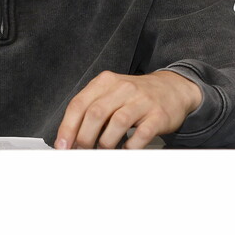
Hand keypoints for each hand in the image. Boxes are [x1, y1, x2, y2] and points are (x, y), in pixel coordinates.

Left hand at [55, 70, 202, 149]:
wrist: (173, 88)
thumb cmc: (135, 96)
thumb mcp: (111, 94)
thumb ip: (91, 110)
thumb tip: (70, 139)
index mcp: (105, 82)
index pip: (79, 104)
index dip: (67, 128)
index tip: (62, 146)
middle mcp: (123, 88)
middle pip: (95, 113)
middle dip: (84, 138)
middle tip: (81, 152)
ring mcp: (142, 101)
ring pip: (117, 123)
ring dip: (105, 143)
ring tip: (102, 153)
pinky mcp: (158, 115)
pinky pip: (142, 133)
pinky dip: (130, 146)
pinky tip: (125, 151)